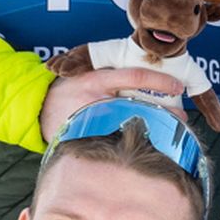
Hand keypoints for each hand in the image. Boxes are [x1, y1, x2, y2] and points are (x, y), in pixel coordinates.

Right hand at [38, 67, 186, 144]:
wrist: (38, 107)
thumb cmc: (68, 88)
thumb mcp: (87, 73)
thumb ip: (113, 76)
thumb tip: (150, 79)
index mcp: (95, 79)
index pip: (134, 77)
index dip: (159, 80)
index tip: (178, 86)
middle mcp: (94, 99)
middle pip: (137, 105)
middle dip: (163, 112)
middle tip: (181, 116)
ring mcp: (90, 120)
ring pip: (129, 125)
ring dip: (153, 129)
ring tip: (171, 132)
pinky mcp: (87, 137)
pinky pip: (115, 141)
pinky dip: (134, 144)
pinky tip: (149, 146)